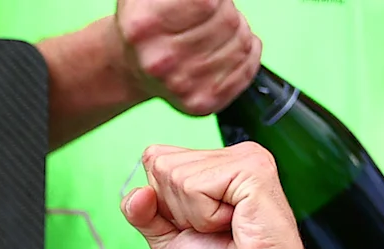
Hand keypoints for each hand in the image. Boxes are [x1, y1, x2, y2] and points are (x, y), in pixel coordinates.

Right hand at [111, 0, 259, 115]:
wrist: (134, 68)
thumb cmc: (149, 24)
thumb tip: (213, 2)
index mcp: (144, 27)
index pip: (209, 3)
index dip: (215, 0)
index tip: (207, 3)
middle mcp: (160, 62)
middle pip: (228, 20)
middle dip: (226, 11)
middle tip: (210, 15)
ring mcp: (181, 87)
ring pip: (242, 43)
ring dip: (239, 30)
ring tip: (216, 31)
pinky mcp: (201, 103)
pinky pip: (247, 67)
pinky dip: (249, 52)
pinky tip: (229, 47)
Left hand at [122, 142, 347, 248]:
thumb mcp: (168, 240)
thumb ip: (143, 213)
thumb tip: (136, 193)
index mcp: (214, 164)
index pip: (155, 159)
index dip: (162, 203)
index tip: (198, 227)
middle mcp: (231, 155)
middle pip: (160, 164)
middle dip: (176, 210)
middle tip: (215, 231)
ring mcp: (245, 157)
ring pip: (176, 176)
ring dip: (193, 216)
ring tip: (226, 229)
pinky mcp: (252, 168)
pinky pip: (195, 187)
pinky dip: (205, 217)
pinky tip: (234, 224)